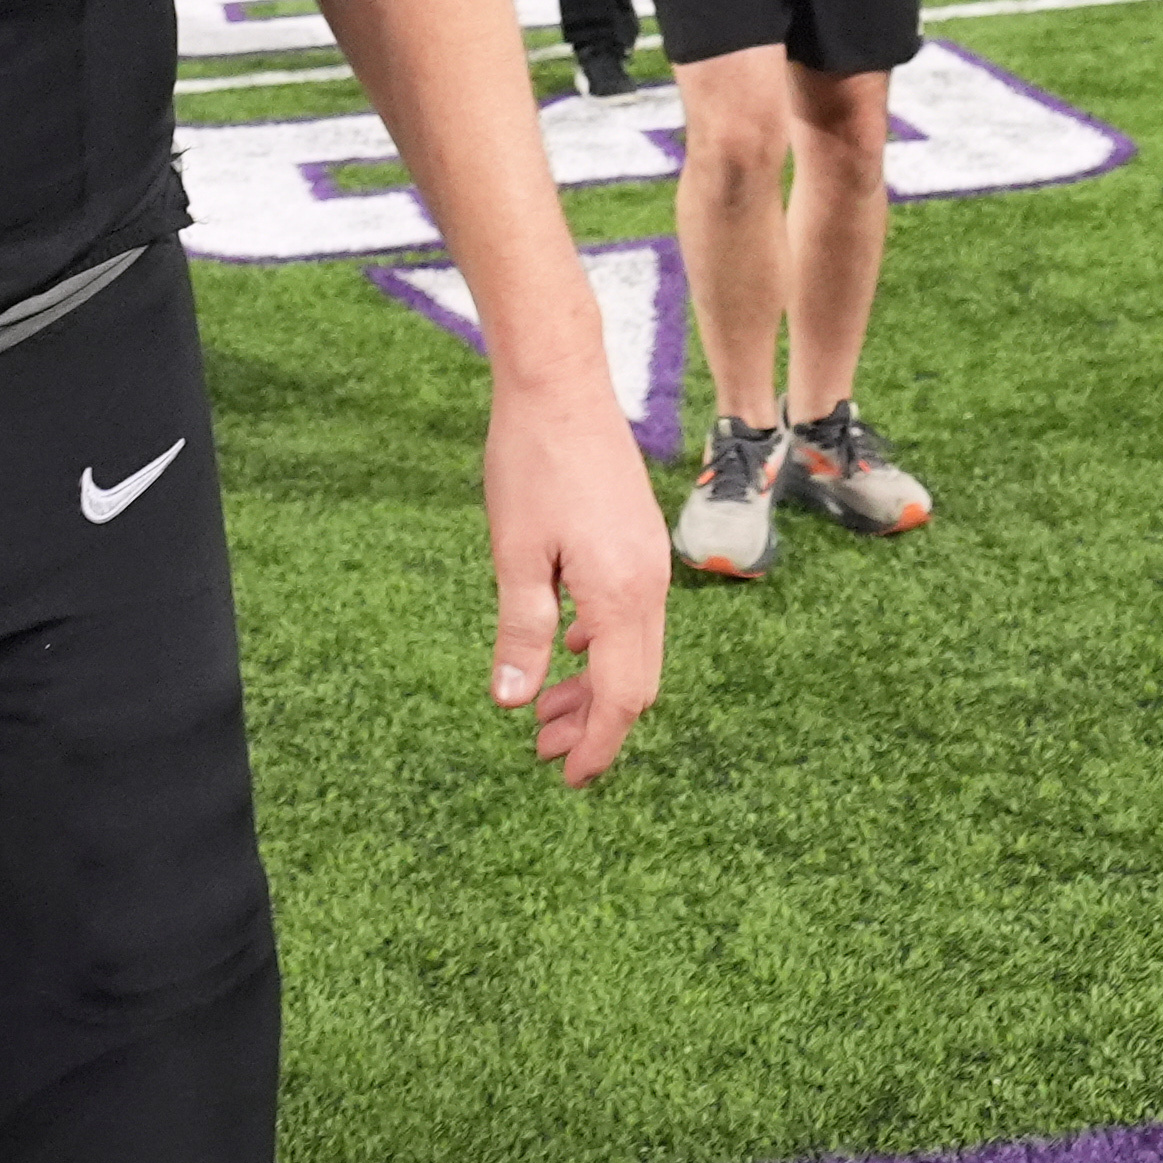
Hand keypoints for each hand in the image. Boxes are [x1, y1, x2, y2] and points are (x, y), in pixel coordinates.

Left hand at [478, 367, 665, 783]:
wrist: (561, 384)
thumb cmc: (531, 463)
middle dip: (593, 724)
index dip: (597, 745)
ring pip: (634, 650)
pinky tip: (565, 646)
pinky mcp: (639, 541)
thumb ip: (519, 631)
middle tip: (542, 752)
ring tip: (544, 710)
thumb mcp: (514, 554)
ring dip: (594, 686)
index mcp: (622, 596)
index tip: (568, 779)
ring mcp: (650, 561)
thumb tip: (512, 703)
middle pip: (635, 683)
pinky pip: (631, 615)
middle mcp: (650, 585)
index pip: (621, 698)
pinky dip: (600, 646)